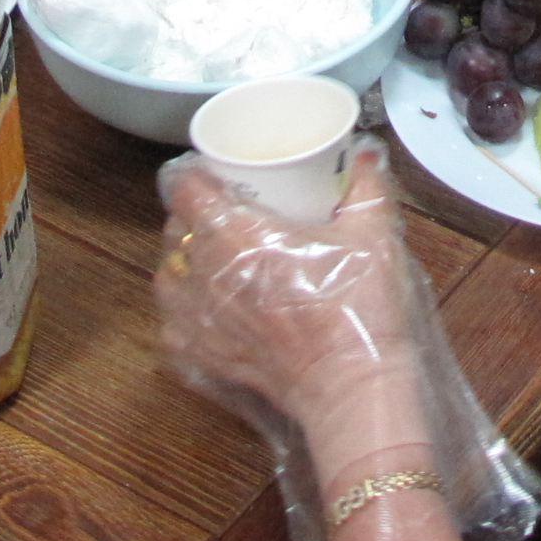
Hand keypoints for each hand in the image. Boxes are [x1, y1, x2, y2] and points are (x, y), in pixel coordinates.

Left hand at [155, 147, 430, 463]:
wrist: (353, 385)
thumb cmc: (358, 310)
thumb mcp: (374, 234)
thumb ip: (367, 186)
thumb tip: (365, 155)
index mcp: (238, 235)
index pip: (186, 191)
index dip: (196, 177)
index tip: (214, 176)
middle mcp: (208, 274)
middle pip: (174, 230)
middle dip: (193, 217)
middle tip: (224, 213)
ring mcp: (201, 320)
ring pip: (166, 277)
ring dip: (182, 263)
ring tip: (209, 258)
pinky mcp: (206, 357)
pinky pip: (173, 328)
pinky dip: (182, 316)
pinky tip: (206, 309)